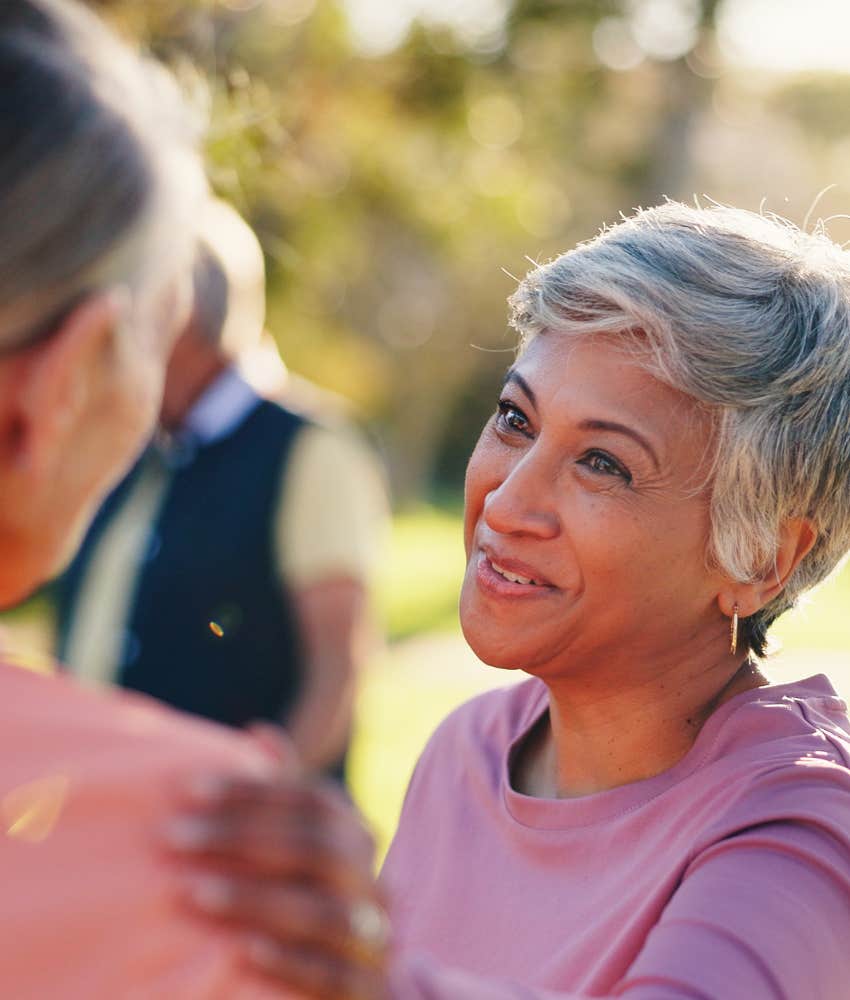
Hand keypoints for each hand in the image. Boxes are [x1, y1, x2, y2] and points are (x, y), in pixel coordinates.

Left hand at [164, 727, 389, 999]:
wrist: (343, 985)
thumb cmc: (304, 901)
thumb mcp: (295, 847)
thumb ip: (281, 797)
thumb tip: (261, 731)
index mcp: (356, 836)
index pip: (311, 799)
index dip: (249, 790)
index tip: (184, 787)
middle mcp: (373, 879)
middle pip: (317, 847)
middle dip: (242, 837)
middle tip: (172, 836)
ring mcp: (375, 936)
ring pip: (324, 910)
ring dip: (255, 898)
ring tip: (193, 893)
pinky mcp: (367, 990)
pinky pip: (333, 974)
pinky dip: (290, 960)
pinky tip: (241, 950)